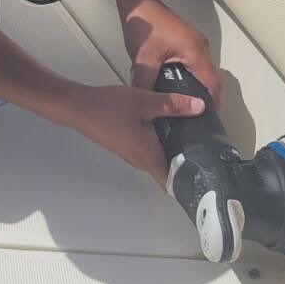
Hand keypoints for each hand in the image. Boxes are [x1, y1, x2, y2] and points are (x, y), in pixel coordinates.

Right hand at [66, 83, 204, 186]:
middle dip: (185, 162)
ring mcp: (130, 153)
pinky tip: (166, 125)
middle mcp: (139, 160)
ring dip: (172, 150)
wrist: (79, 107)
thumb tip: (199, 107)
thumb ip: (173, 105)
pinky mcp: (125, 144)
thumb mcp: (145, 101)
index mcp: (147, 155)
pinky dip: (160, 142)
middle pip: (167, 169)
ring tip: (190, 135)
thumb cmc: (108, 108)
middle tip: (205, 149)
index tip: (205, 177)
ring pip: (157, 158)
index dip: (189, 182)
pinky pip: (148, 149)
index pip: (171, 182)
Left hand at [123, 0, 221, 103]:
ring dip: (197, 84)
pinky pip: (196, 61)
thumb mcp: (144, 60)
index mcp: (194, 51)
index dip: (212, 102)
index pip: (212, 83)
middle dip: (205, 96)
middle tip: (194, 113)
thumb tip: (147, 103)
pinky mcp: (187, 39)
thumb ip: (146, 85)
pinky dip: (191, 73)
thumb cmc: (144, 24)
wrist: (138, 2)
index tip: (208, 117)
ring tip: (185, 101)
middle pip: (211, 77)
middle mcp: (200, 45)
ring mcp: (194, 41)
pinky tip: (177, 82)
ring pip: (203, 69)